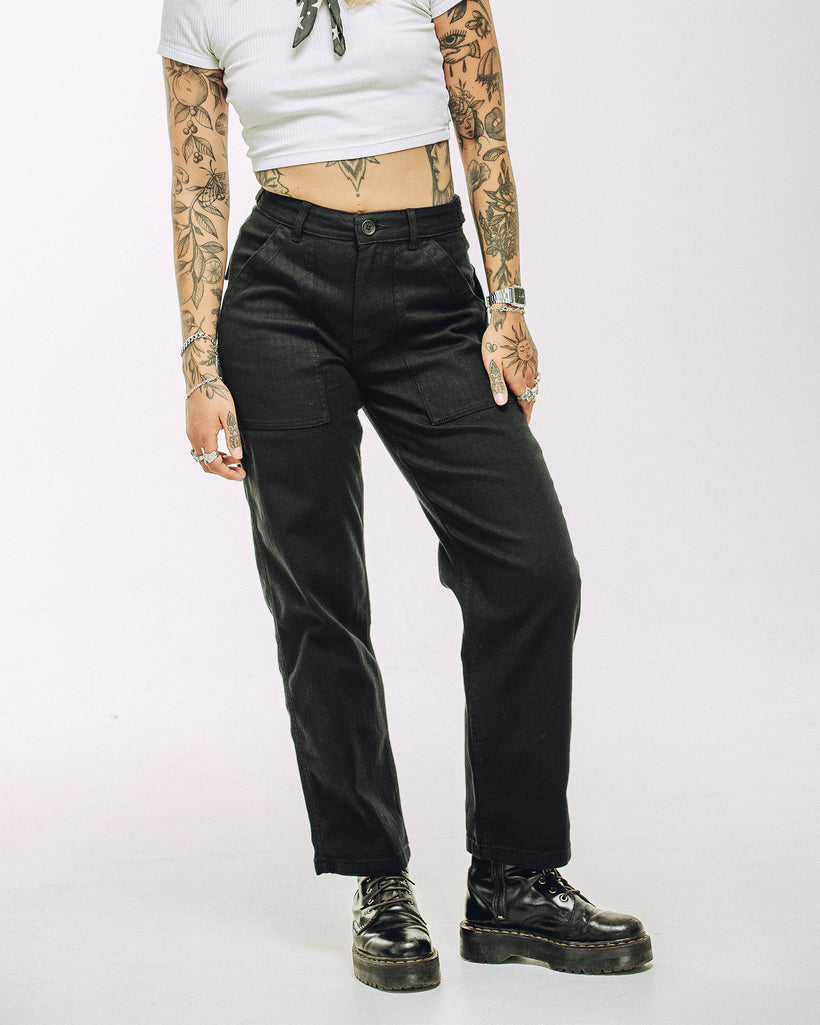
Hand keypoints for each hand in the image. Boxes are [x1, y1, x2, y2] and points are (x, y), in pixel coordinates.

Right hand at [185, 378, 245, 480]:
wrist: (199, 380)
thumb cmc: (216, 394)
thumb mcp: (229, 415)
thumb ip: (233, 437)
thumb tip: (238, 457)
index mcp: (204, 436)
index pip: (214, 464)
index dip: (228, 473)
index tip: (241, 475)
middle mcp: (194, 438)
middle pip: (206, 465)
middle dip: (223, 471)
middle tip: (240, 471)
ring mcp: (191, 434)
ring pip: (202, 458)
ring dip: (218, 462)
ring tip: (235, 460)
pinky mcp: (191, 429)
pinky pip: (200, 449)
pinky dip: (211, 454)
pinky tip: (223, 451)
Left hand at [481, 308, 538, 423]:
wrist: (509, 317)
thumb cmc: (496, 341)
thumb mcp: (491, 364)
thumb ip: (497, 385)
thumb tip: (501, 405)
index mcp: (519, 379)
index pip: (525, 403)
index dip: (525, 416)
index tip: (524, 426)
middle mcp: (529, 373)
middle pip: (531, 396)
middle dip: (528, 408)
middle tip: (524, 418)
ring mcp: (533, 363)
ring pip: (534, 384)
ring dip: (530, 395)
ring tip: (525, 402)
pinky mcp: (533, 354)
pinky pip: (535, 373)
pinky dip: (532, 382)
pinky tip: (527, 381)